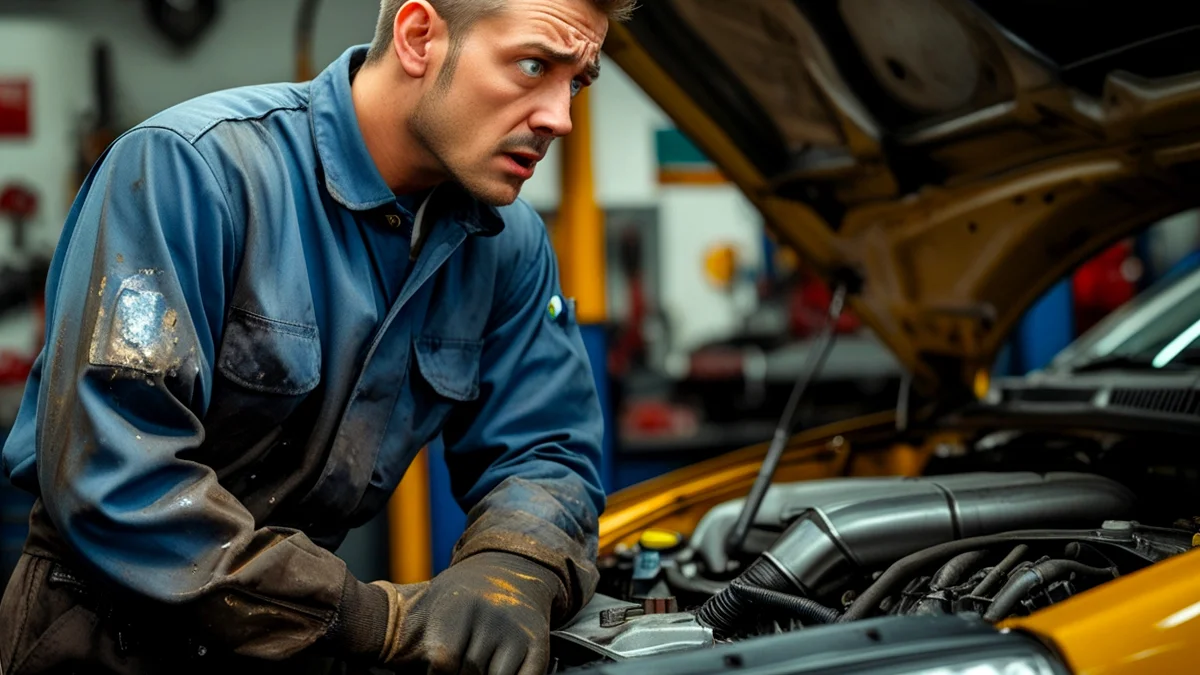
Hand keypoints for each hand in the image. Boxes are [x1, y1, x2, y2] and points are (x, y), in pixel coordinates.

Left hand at [373, 551, 562, 674]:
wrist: (511, 568)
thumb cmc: (455, 598)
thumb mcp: (421, 601)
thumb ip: (388, 621)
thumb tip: (354, 642)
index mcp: (455, 605)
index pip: (442, 660)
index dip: (437, 669)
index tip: (437, 662)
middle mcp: (490, 615)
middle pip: (468, 672)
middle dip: (461, 672)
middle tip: (460, 658)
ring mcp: (516, 631)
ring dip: (483, 674)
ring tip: (477, 660)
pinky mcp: (538, 644)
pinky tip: (498, 666)